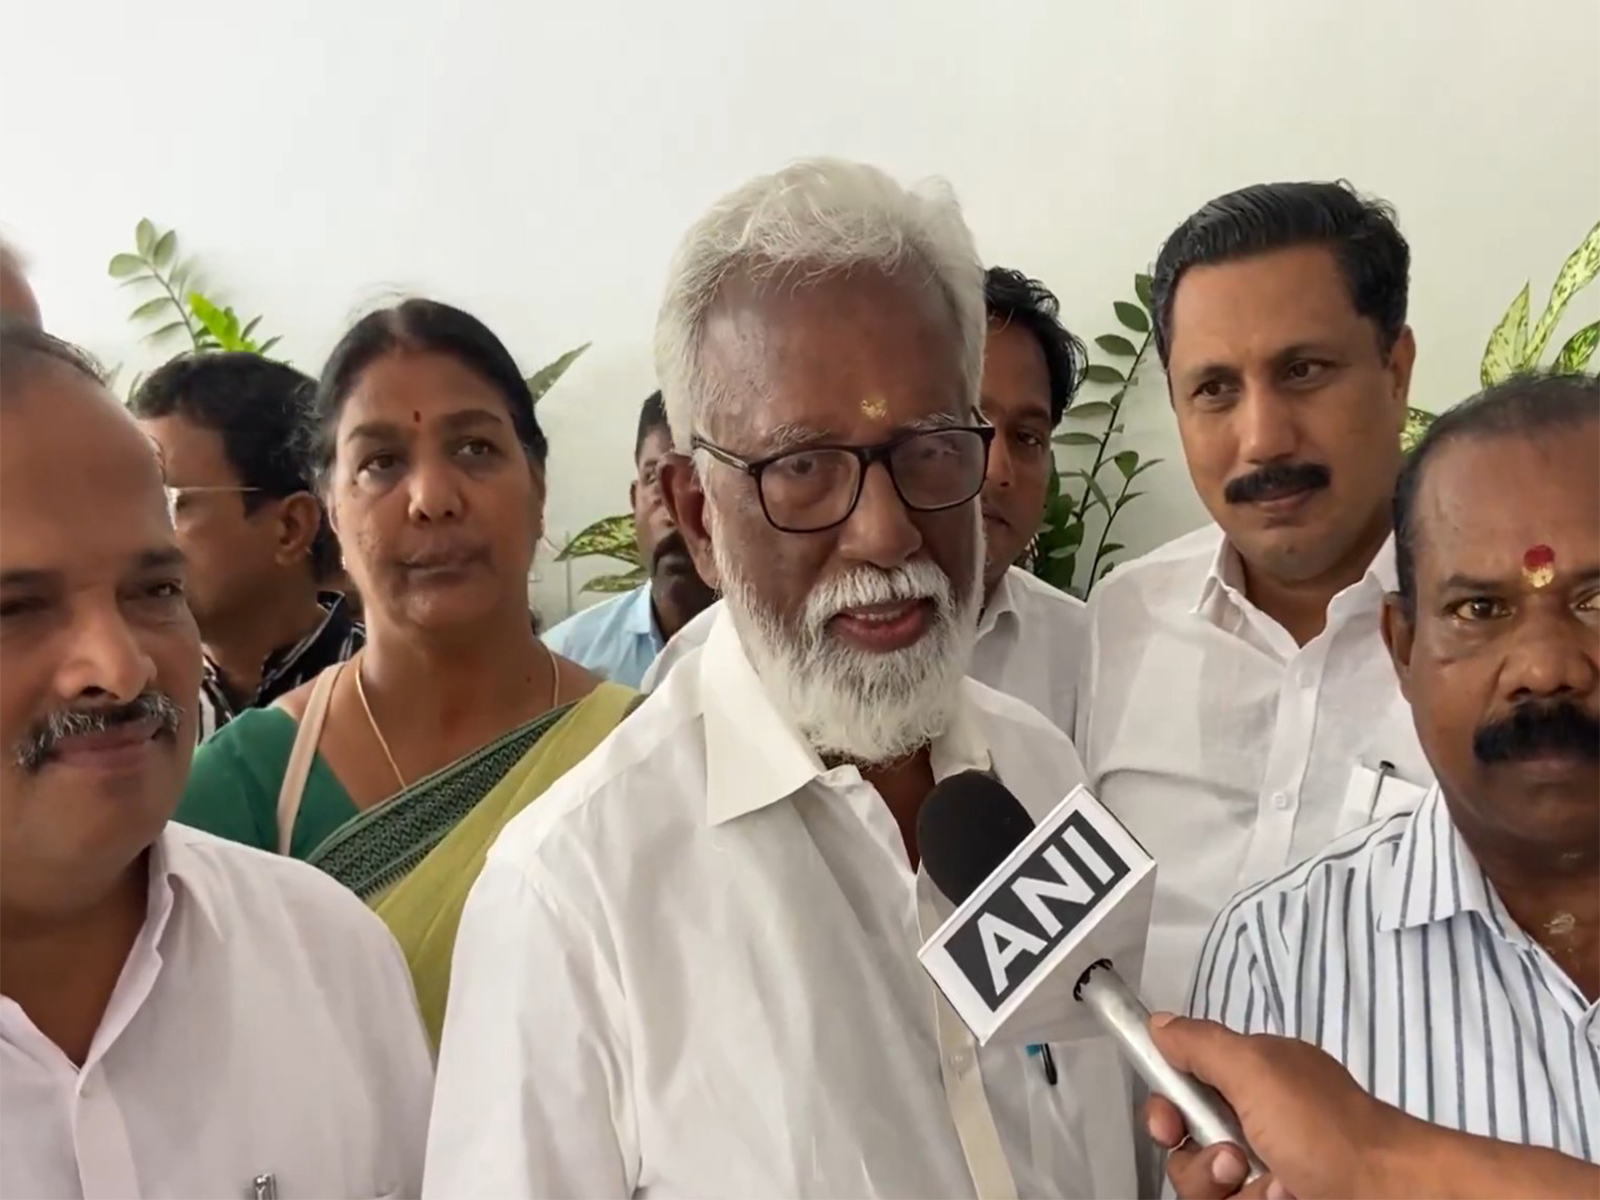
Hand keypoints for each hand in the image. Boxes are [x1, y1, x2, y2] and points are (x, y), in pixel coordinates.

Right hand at [1143, 1013, 1393, 1199]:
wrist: (1390, 1195)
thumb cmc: (1329, 1131)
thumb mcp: (1257, 1069)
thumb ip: (1200, 1044)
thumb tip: (1158, 1024)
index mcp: (1248, 1077)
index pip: (1179, 1086)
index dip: (1164, 1107)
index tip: (1170, 1125)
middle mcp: (1252, 1122)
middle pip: (1184, 1147)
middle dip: (1200, 1161)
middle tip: (1232, 1160)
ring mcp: (1264, 1168)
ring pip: (1205, 1187)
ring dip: (1231, 1190)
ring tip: (1275, 1187)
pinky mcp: (1271, 1198)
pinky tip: (1284, 1197)